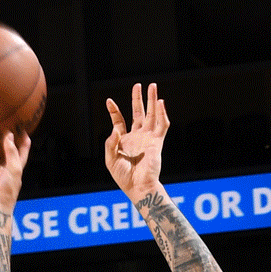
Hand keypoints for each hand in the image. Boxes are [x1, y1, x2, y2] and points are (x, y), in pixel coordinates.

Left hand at [103, 84, 168, 198]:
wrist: (138, 186)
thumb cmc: (123, 176)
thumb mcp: (110, 159)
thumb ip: (110, 143)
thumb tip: (116, 128)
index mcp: (124, 140)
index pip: (119, 121)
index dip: (114, 111)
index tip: (109, 101)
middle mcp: (137, 136)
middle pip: (138, 113)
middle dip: (138, 99)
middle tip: (139, 85)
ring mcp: (148, 138)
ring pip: (151, 115)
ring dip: (152, 101)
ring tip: (152, 86)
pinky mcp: (157, 142)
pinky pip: (162, 125)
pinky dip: (162, 114)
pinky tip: (160, 103)